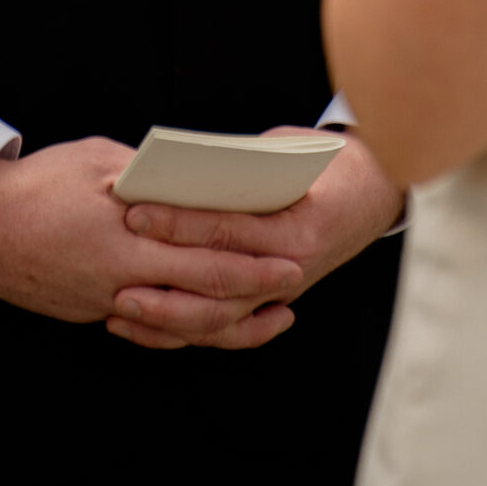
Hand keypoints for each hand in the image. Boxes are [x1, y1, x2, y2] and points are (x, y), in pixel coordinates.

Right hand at [0, 138, 303, 350]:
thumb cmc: (38, 184)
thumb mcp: (99, 161)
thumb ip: (149, 177)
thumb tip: (190, 183)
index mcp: (126, 239)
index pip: (203, 255)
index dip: (250, 259)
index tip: (287, 253)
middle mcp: (120, 280)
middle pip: (200, 295)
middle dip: (252, 292)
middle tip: (292, 283)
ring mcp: (105, 302)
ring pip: (178, 323)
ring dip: (225, 322)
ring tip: (264, 314)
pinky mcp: (91, 311)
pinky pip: (149, 327)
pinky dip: (184, 328)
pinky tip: (206, 320)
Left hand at [114, 130, 403, 347]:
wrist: (372, 192)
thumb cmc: (321, 163)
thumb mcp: (286, 152)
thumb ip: (240, 165)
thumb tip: (180, 170)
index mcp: (297, 226)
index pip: (228, 228)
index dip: (180, 222)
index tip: (137, 211)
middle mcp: (290, 269)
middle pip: (216, 284)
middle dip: (162, 277)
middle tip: (115, 269)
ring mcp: (278, 293)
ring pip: (216, 321)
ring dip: (165, 320)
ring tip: (118, 309)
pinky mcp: (268, 304)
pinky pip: (221, 329)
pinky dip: (181, 333)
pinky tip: (143, 328)